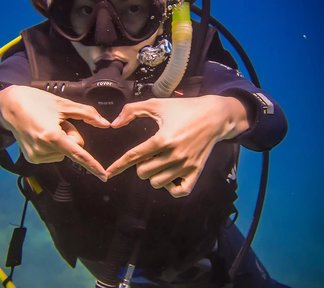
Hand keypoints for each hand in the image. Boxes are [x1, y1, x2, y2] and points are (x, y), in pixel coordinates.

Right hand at [0, 85, 110, 180]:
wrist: (9, 105)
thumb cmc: (36, 101)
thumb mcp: (64, 104)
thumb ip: (87, 114)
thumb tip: (105, 124)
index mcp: (51, 135)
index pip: (78, 153)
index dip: (92, 165)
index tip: (103, 176)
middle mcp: (42, 149)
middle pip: (73, 149)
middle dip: (71, 136)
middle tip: (56, 122)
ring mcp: (35, 156)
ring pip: (64, 153)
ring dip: (61, 141)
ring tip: (46, 126)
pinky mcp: (31, 159)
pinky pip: (53, 155)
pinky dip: (52, 146)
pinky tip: (42, 134)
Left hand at [106, 95, 249, 196]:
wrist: (215, 115)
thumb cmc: (184, 109)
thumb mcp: (157, 104)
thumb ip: (132, 110)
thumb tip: (114, 124)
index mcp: (163, 138)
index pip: (134, 156)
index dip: (118, 165)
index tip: (108, 173)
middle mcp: (174, 154)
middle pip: (143, 173)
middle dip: (140, 165)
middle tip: (148, 155)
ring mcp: (186, 165)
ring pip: (158, 183)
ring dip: (153, 175)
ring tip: (158, 163)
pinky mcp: (196, 171)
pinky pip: (180, 191)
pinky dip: (171, 188)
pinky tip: (169, 177)